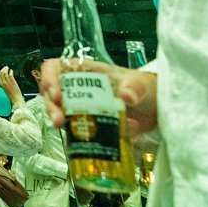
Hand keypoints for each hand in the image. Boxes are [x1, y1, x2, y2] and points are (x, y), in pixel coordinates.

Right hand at [0, 66, 22, 106]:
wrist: (16, 99)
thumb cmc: (12, 95)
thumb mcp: (6, 89)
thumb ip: (5, 84)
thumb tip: (6, 79)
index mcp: (1, 85)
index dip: (1, 71)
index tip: (3, 69)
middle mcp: (4, 83)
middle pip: (1, 73)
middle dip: (3, 69)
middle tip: (6, 67)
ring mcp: (8, 82)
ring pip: (5, 73)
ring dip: (6, 69)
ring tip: (8, 68)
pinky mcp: (13, 82)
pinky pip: (10, 75)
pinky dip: (10, 71)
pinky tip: (11, 70)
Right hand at [38, 58, 160, 141]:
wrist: (157, 110)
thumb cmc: (146, 88)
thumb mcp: (141, 85)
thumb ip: (134, 89)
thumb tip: (126, 96)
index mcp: (86, 72)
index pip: (57, 68)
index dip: (50, 79)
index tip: (56, 94)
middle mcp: (79, 87)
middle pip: (53, 91)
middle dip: (50, 105)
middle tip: (59, 119)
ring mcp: (82, 106)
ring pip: (59, 109)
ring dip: (57, 118)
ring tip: (62, 127)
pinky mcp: (88, 124)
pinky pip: (74, 128)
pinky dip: (75, 134)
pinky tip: (86, 138)